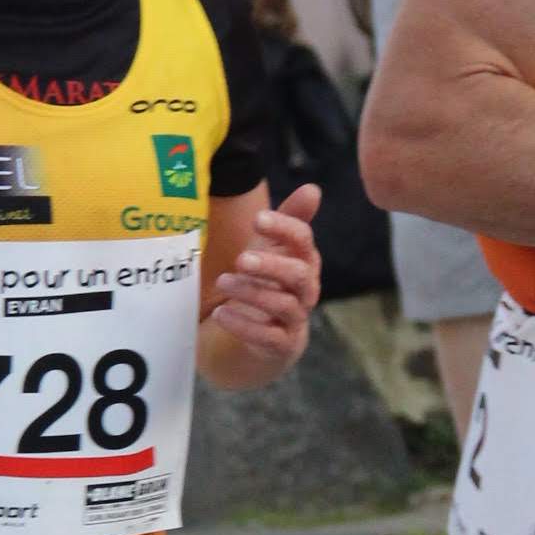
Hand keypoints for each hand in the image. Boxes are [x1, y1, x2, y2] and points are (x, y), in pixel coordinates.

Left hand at [205, 183, 321, 371]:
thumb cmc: (267, 284)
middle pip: (299, 275)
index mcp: (304, 261)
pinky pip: (268, 337)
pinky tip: (221, 313)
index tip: (257, 219)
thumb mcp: (270, 251)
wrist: (262, 337)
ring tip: (223, 282)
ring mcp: (295, 319)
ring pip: (283, 305)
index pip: (303, 241)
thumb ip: (287, 221)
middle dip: (271, 265)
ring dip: (251, 293)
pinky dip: (244, 325)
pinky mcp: (281, 345)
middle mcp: (306, 290)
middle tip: (240, 259)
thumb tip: (313, 189)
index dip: (284, 228)